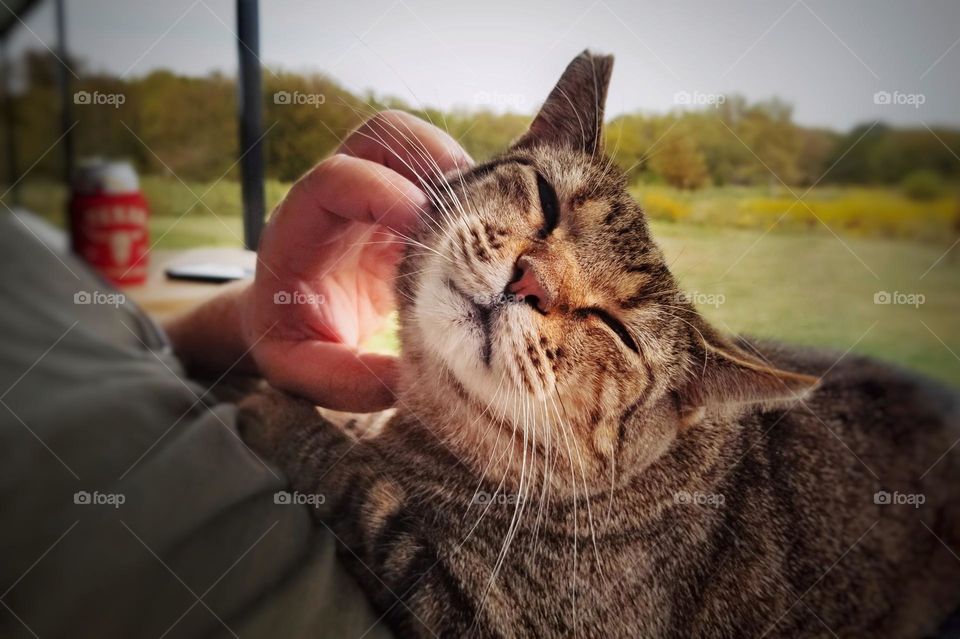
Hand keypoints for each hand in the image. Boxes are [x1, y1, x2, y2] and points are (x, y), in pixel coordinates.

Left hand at [240, 111, 471, 410]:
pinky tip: (501, 232)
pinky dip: (480, 194)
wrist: (292, 323)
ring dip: (466, 173)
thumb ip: (346, 377)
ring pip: (425, 146)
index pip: (337, 179)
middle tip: (477, 209)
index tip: (424, 227)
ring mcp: (379, 190)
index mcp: (299, 226)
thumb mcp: (302, 371)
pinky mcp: (412, 202)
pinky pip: (450, 176)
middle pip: (386, 135)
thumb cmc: (291, 341)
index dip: (383, 192)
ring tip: (498, 222)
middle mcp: (339, 194)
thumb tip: (412, 377)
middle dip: (434, 158)